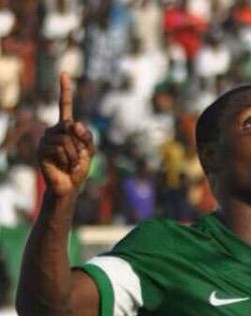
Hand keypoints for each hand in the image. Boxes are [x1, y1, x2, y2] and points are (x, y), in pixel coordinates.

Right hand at [37, 72, 94, 198]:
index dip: (66, 91)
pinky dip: (67, 159)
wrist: (69, 186)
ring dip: (74, 154)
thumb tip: (73, 123)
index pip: (66, 107)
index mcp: (66, 129)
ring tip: (71, 164)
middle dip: (80, 145)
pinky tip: (63, 166)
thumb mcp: (89, 152)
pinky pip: (60, 148)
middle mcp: (54, 130)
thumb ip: (87, 137)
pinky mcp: (41, 150)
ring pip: (66, 139)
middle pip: (71, 127)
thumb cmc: (79, 169)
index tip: (65, 73)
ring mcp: (46, 139)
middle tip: (77, 157)